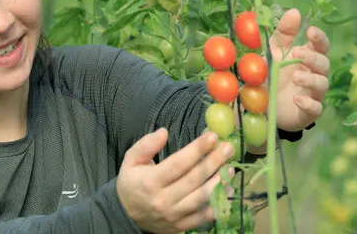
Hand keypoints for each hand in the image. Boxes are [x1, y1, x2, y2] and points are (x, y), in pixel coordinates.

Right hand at [117, 129, 234, 233]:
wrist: (126, 216)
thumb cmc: (131, 183)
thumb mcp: (130, 160)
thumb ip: (145, 145)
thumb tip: (164, 132)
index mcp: (150, 182)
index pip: (178, 164)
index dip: (197, 149)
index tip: (212, 136)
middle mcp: (163, 200)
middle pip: (194, 179)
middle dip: (214, 161)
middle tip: (228, 147)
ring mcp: (174, 215)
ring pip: (202, 198)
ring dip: (220, 182)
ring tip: (230, 167)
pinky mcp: (182, 226)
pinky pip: (205, 216)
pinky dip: (219, 203)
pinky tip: (228, 189)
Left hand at [269, 8, 330, 130]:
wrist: (263, 104)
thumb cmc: (272, 73)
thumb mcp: (274, 51)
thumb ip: (284, 33)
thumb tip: (294, 11)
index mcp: (307, 57)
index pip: (321, 45)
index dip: (319, 38)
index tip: (310, 31)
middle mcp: (314, 74)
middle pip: (324, 63)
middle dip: (312, 57)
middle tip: (297, 54)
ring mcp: (313, 93)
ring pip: (322, 84)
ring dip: (311, 79)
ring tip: (296, 76)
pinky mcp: (308, 111)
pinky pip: (316, 108)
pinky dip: (309, 103)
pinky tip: (298, 99)